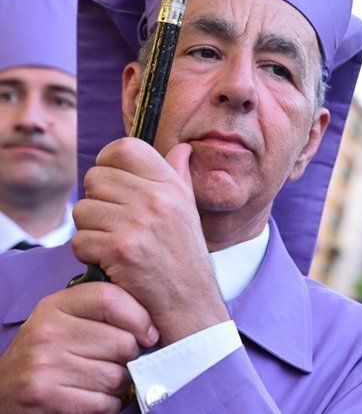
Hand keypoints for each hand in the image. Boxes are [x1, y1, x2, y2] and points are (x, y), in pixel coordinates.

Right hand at [0, 283, 157, 412]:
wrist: (2, 390)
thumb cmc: (45, 354)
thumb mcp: (64, 320)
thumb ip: (100, 311)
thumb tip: (149, 324)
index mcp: (54, 306)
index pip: (110, 298)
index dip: (140, 318)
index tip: (147, 334)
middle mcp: (47, 332)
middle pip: (122, 342)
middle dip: (129, 358)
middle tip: (117, 362)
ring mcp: (44, 365)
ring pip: (116, 376)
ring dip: (119, 384)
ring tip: (103, 381)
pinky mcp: (46, 396)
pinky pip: (103, 402)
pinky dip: (107, 404)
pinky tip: (94, 398)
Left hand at [72, 137, 229, 345]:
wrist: (190, 303)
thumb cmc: (184, 257)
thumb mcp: (188, 211)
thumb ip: (179, 176)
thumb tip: (182, 148)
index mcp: (171, 185)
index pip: (124, 148)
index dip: (107, 163)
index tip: (111, 186)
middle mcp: (156, 198)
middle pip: (95, 178)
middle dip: (97, 202)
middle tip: (114, 224)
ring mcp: (138, 223)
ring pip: (83, 209)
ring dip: (90, 230)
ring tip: (113, 244)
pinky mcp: (120, 249)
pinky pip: (79, 240)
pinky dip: (88, 255)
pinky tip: (110, 262)